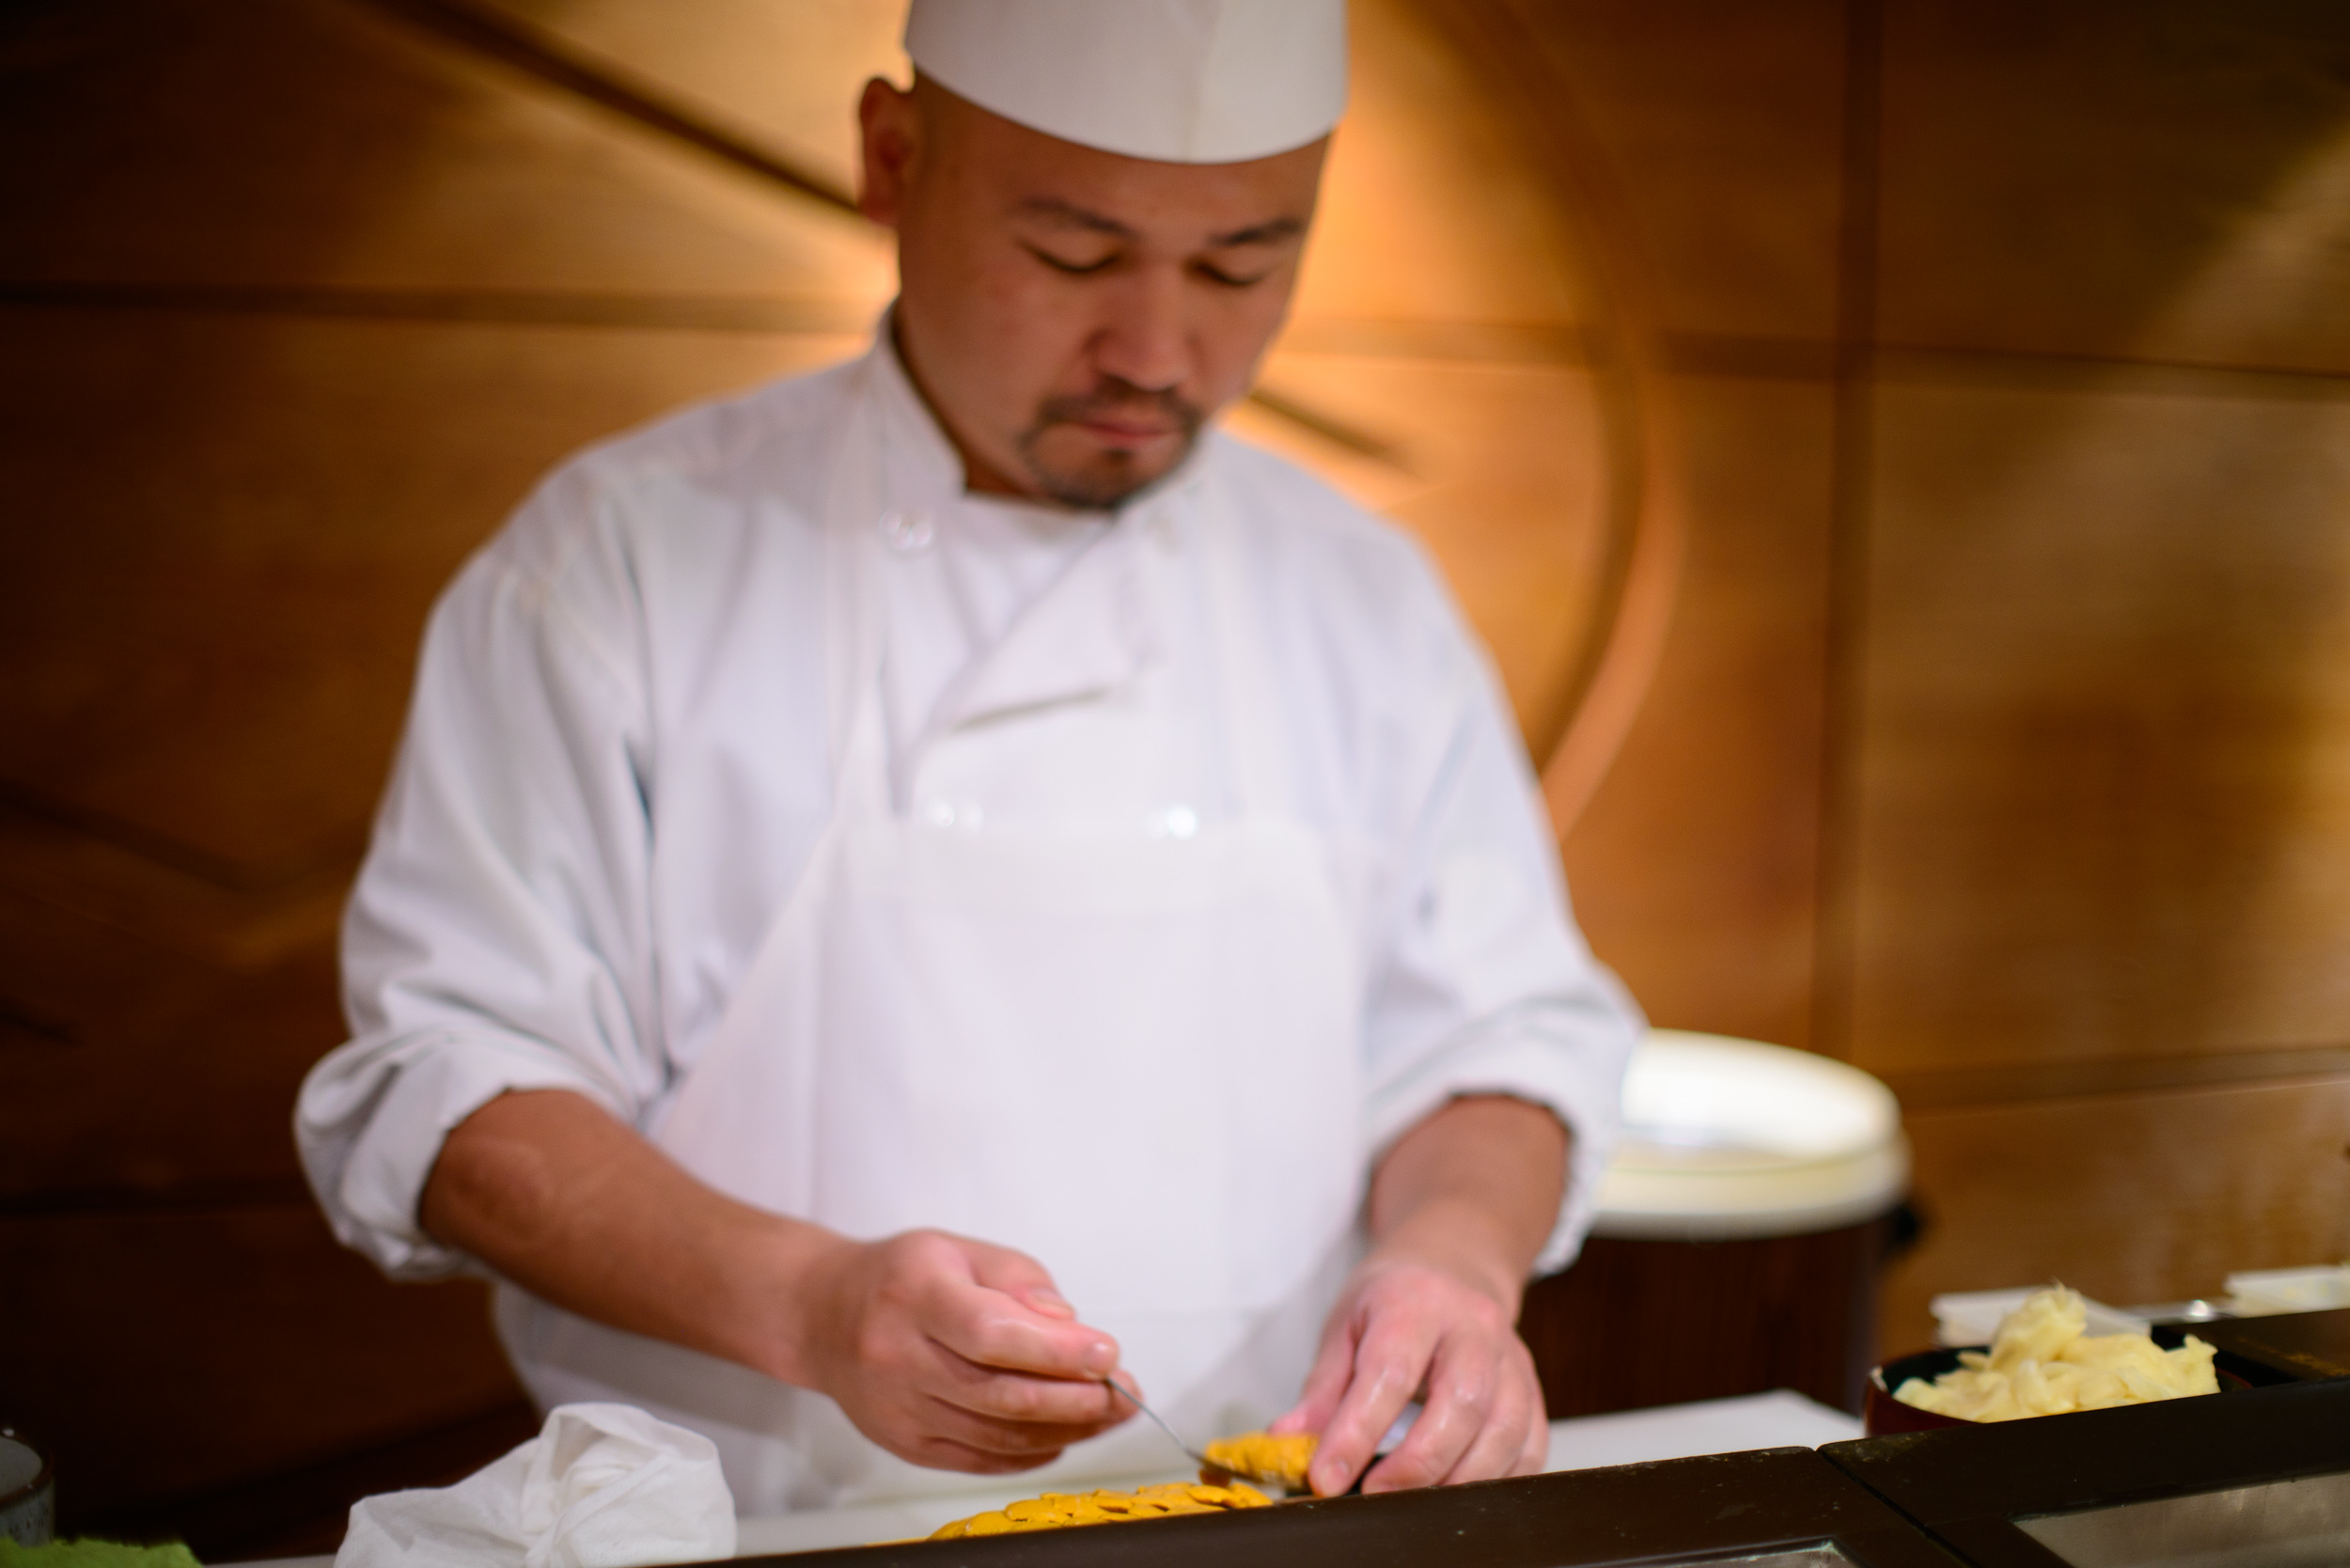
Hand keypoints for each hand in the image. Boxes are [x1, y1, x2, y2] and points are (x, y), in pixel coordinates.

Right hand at [792, 1228, 1137, 1472]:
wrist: (823, 1317)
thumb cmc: (902, 1277)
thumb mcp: (961, 1250)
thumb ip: (1021, 1281)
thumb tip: (1070, 1329)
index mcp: (916, 1297)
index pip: (990, 1334)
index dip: (1055, 1351)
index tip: (1107, 1353)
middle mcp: (900, 1358)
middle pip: (1000, 1395)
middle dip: (1076, 1399)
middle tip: (1123, 1391)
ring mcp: (900, 1409)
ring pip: (997, 1435)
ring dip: (1066, 1429)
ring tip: (1108, 1412)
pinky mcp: (905, 1444)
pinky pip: (982, 1458)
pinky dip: (1032, 1451)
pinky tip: (1064, 1433)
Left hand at [1274, 1255, 1547, 1495]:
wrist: (1453, 1267)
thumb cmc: (1394, 1300)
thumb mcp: (1345, 1326)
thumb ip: (1323, 1389)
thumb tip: (1288, 1440)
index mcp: (1415, 1304)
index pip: (1389, 1373)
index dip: (1356, 1433)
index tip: (1327, 1477)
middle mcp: (1472, 1327)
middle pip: (1462, 1403)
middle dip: (1417, 1463)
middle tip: (1374, 1495)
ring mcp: (1510, 1357)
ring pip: (1504, 1429)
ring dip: (1459, 1480)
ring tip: (1414, 1503)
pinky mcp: (1531, 1387)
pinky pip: (1529, 1444)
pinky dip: (1498, 1479)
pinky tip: (1459, 1492)